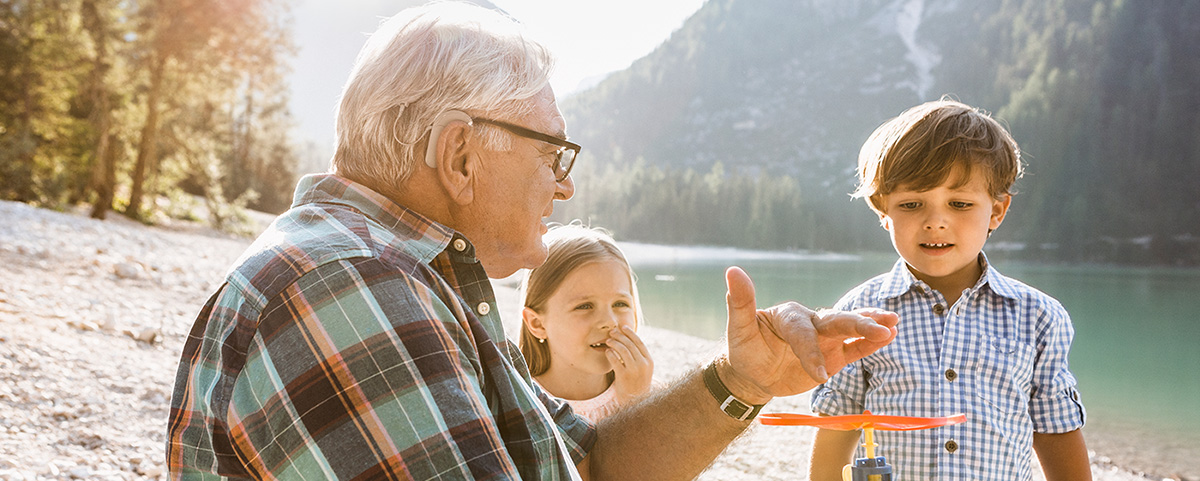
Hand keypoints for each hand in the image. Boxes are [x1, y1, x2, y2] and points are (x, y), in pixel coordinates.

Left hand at [605, 326, 654, 403]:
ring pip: (623, 350)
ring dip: (614, 343)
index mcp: (649, 361)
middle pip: (630, 344)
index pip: (639, 342)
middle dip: (620, 336)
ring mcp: (634, 370)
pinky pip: (615, 360)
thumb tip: (629, 339)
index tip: (623, 327)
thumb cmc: (637, 382)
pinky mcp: (624, 376)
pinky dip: (610, 353)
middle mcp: (643, 364)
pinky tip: (607, 351)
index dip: (630, 333)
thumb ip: (639, 356)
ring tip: (608, 340)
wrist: (636, 401)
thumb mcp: (643, 369)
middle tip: (612, 332)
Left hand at [720, 266, 897, 402]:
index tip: (818, 375)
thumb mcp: (739, 328)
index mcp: (790, 315)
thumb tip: (733, 270)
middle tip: (883, 327)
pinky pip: (854, 349)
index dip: (811, 352)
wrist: (753, 373)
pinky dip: (870, 344)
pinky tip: (890, 336)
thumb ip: (740, 302)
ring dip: (872, 328)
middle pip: (837, 321)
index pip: (804, 332)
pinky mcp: (833, 356)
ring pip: (850, 331)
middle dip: (860, 325)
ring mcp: (824, 339)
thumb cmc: (744, 349)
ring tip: (894, 325)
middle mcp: (811, 322)